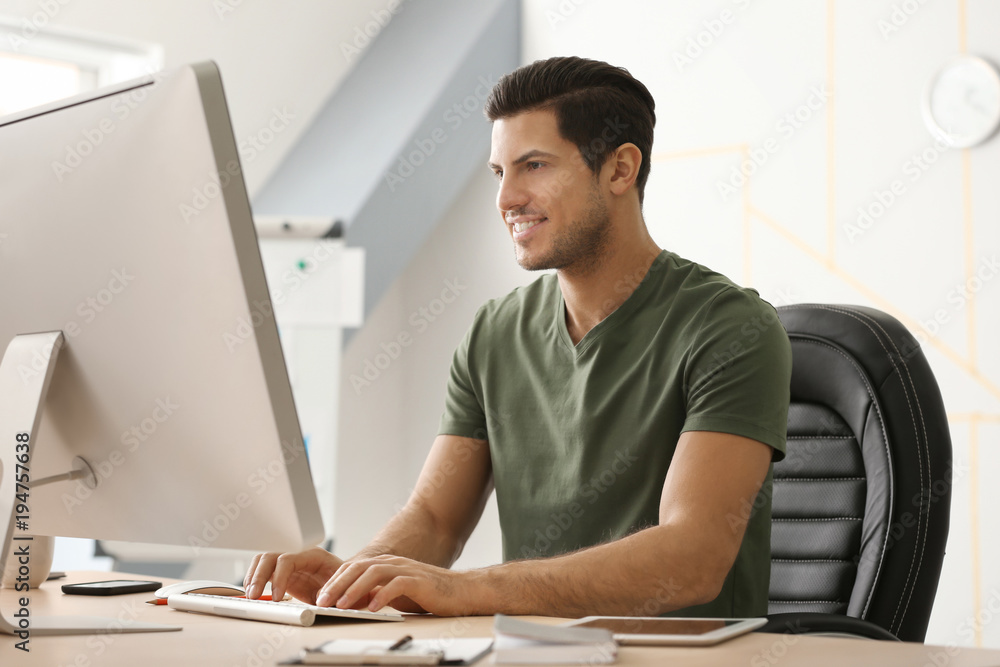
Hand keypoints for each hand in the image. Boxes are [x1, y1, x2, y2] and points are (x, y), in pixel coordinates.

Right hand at [244, 547, 345, 603]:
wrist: (344, 581)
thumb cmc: (344, 580)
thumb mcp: (340, 585)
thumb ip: (329, 590)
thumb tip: (320, 598)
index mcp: (312, 554)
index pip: (288, 559)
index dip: (279, 577)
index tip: (277, 597)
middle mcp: (297, 554)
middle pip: (270, 556)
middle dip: (259, 576)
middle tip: (254, 596)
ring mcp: (287, 562)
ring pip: (263, 561)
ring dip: (253, 577)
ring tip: (250, 596)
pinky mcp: (280, 572)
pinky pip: (262, 570)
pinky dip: (253, 580)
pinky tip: (251, 593)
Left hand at [316, 555, 485, 615]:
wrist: (460, 591)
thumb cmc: (428, 593)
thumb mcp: (395, 593)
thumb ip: (375, 593)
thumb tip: (350, 602)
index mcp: (386, 564)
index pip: (353, 567)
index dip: (334, 580)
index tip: (320, 596)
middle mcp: (394, 563)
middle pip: (360, 567)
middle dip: (338, 583)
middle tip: (323, 600)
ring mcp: (407, 570)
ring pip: (374, 573)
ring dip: (355, 589)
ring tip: (342, 604)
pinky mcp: (419, 581)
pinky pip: (397, 585)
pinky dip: (382, 595)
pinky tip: (372, 607)